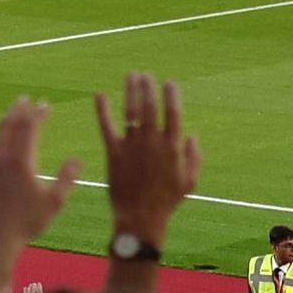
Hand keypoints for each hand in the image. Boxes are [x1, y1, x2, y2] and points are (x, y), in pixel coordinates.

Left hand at [0, 94, 71, 264]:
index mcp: (20, 163)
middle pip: (7, 126)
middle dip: (17, 110)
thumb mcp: (54, 202)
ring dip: (7, 138)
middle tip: (23, 99)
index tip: (45, 104)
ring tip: (16, 139)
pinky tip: (4, 178)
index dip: (38, 113)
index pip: (29, 128)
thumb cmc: (28, 223)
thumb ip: (67, 177)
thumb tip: (77, 159)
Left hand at [94, 71, 197, 246]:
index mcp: (172, 147)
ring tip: (130, 75)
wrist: (140, 218)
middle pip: (151, 108)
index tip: (168, 82)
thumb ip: (194, 158)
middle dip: (148, 88)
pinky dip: (102, 110)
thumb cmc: (166, 202)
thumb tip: (192, 136)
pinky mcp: (113, 153)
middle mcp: (152, 143)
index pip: (173, 114)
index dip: (171, 95)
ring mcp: (132, 147)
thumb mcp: (189, 182)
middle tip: (145, 74)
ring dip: (130, 92)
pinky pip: (107, 127)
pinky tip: (99, 94)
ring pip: (131, 113)